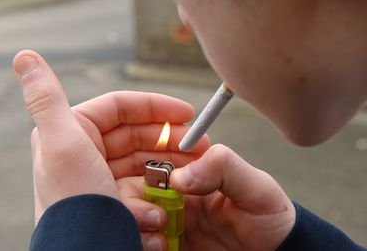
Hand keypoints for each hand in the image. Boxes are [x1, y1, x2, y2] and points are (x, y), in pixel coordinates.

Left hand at [13, 50, 208, 223]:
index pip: (121, 107)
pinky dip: (162, 189)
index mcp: (72, 132)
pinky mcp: (116, 200)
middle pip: (138, 134)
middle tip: (201, 144)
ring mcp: (103, 177)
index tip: (188, 113)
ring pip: (146, 160)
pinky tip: (174, 196)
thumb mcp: (63, 145)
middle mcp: (86, 152)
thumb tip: (24, 55)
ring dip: (173, 164)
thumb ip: (47, 98)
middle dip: (171, 137)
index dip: (156, 106)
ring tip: (196, 169)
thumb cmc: (75, 202)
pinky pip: (146, 186)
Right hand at [120, 144, 295, 250]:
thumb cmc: (269, 219)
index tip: (152, 180)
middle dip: (135, 199)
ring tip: (160, 236)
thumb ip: (224, 167)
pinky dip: (144, 241)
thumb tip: (179, 176)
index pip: (157, 161)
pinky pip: (143, 239)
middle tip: (155, 216)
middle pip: (136, 188)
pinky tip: (161, 246)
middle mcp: (176, 196)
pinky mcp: (169, 245)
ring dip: (138, 222)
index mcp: (193, 174)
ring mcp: (171, 222)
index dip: (146, 165)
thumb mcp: (257, 188)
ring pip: (134, 215)